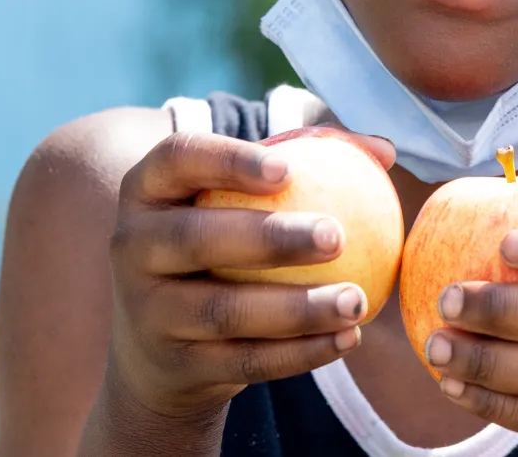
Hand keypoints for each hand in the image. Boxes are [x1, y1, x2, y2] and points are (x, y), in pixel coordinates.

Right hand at [100, 130, 394, 422]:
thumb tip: (384, 150)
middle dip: (269, 237)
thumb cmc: (224, 245)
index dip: (229, 159)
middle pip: (196, 238)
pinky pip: (244, 360)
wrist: (160, 347)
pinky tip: (348, 339)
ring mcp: (147, 311)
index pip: (178, 158)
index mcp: (149, 190)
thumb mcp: (244, 199)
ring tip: (356, 300)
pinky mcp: (174, 365)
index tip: (289, 169)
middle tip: (337, 236)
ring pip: (223, 311)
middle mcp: (133, 246)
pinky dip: (300, 353)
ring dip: (297, 309)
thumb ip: (311, 163)